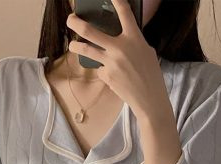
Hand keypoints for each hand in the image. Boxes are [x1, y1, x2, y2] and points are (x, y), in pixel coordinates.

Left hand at [66, 0, 172, 124]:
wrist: (149, 98)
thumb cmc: (150, 74)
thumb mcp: (146, 51)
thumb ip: (132, 42)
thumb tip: (119, 36)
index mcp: (134, 38)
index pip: (125, 13)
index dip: (117, 1)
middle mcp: (120, 48)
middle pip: (91, 32)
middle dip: (77, 23)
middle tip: (70, 19)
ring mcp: (111, 62)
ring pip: (87, 50)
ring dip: (76, 46)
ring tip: (72, 45)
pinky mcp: (106, 75)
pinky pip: (99, 68)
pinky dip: (103, 70)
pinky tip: (113, 75)